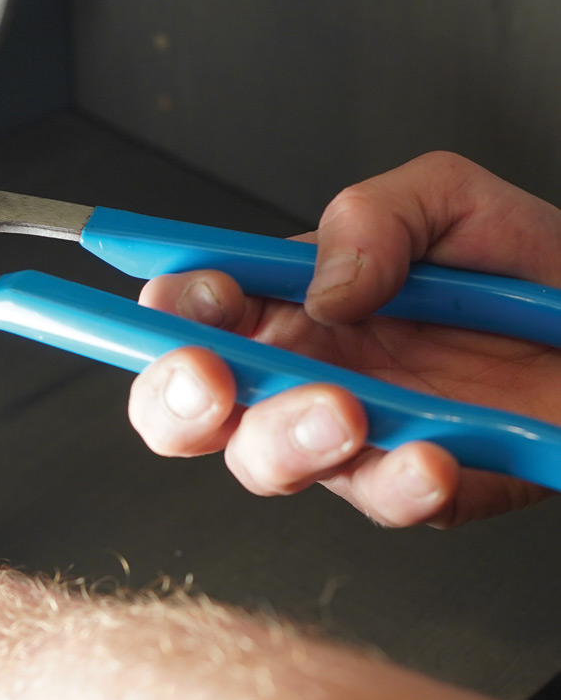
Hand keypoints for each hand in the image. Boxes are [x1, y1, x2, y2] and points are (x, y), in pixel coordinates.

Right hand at [128, 151, 560, 527]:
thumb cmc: (525, 268)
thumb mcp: (446, 200)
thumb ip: (372, 217)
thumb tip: (322, 288)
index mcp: (284, 301)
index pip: (185, 310)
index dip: (174, 309)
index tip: (212, 297)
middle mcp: (298, 371)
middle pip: (185, 408)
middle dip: (176, 401)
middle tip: (212, 383)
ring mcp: (347, 435)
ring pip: (263, 465)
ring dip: (286, 440)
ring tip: (345, 409)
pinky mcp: (409, 486)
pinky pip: (378, 500)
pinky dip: (398, 483)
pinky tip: (431, 455)